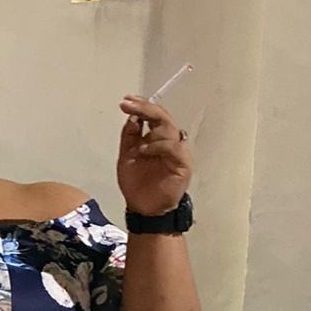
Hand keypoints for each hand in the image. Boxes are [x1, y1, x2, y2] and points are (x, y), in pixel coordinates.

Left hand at [117, 96, 192, 216]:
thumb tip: (132, 115)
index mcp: (156, 139)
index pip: (152, 116)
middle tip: (129, 104)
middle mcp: (168, 141)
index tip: (126, 101)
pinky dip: (158, 146)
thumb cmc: (137, 185)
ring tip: (136, 147)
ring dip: (150, 131)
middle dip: (146, 108)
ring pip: (168, 129)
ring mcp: (177, 152)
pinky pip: (174, 148)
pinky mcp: (183, 164)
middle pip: (162, 117)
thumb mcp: (126, 157)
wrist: (144, 209)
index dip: (141, 106)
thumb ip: (129, 137)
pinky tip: (144, 152)